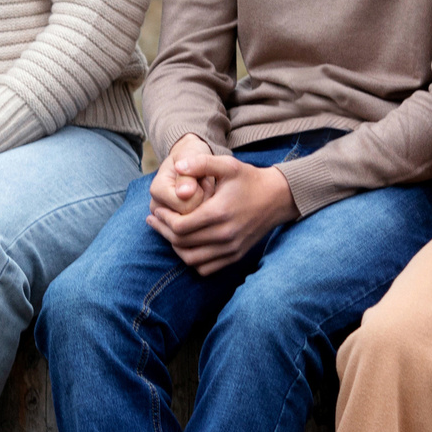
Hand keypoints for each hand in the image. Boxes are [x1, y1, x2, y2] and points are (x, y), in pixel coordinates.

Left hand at [146, 145, 296, 273]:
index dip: (164, 219)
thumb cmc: (249, 179)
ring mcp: (231, 249)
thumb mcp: (227, 165)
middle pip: (182, 243)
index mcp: (219, 213)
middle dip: (163, 231)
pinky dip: (192, 260)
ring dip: (175, 247)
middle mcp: (225, 235)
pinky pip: (206, 268)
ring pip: (191, 259)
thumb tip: (177, 166)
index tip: (157, 210)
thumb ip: (201, 163)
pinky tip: (186, 245)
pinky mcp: (235, 256)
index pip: (180, 226)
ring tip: (167, 232)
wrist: (277, 198)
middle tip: (154, 220)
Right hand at [148, 134, 216, 221]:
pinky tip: (200, 202)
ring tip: (200, 191)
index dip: (201, 191)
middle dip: (204, 200)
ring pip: (195, 223)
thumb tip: (184, 193)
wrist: (187, 162)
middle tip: (201, 184)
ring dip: (205, 206)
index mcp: (157, 189)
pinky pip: (196, 227)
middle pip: (191, 217)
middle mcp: (156, 207)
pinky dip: (204, 214)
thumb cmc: (190, 156)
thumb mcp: (191, 155)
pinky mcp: (173, 226)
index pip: (187, 204)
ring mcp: (163, 219)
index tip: (199, 177)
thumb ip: (189, 171)